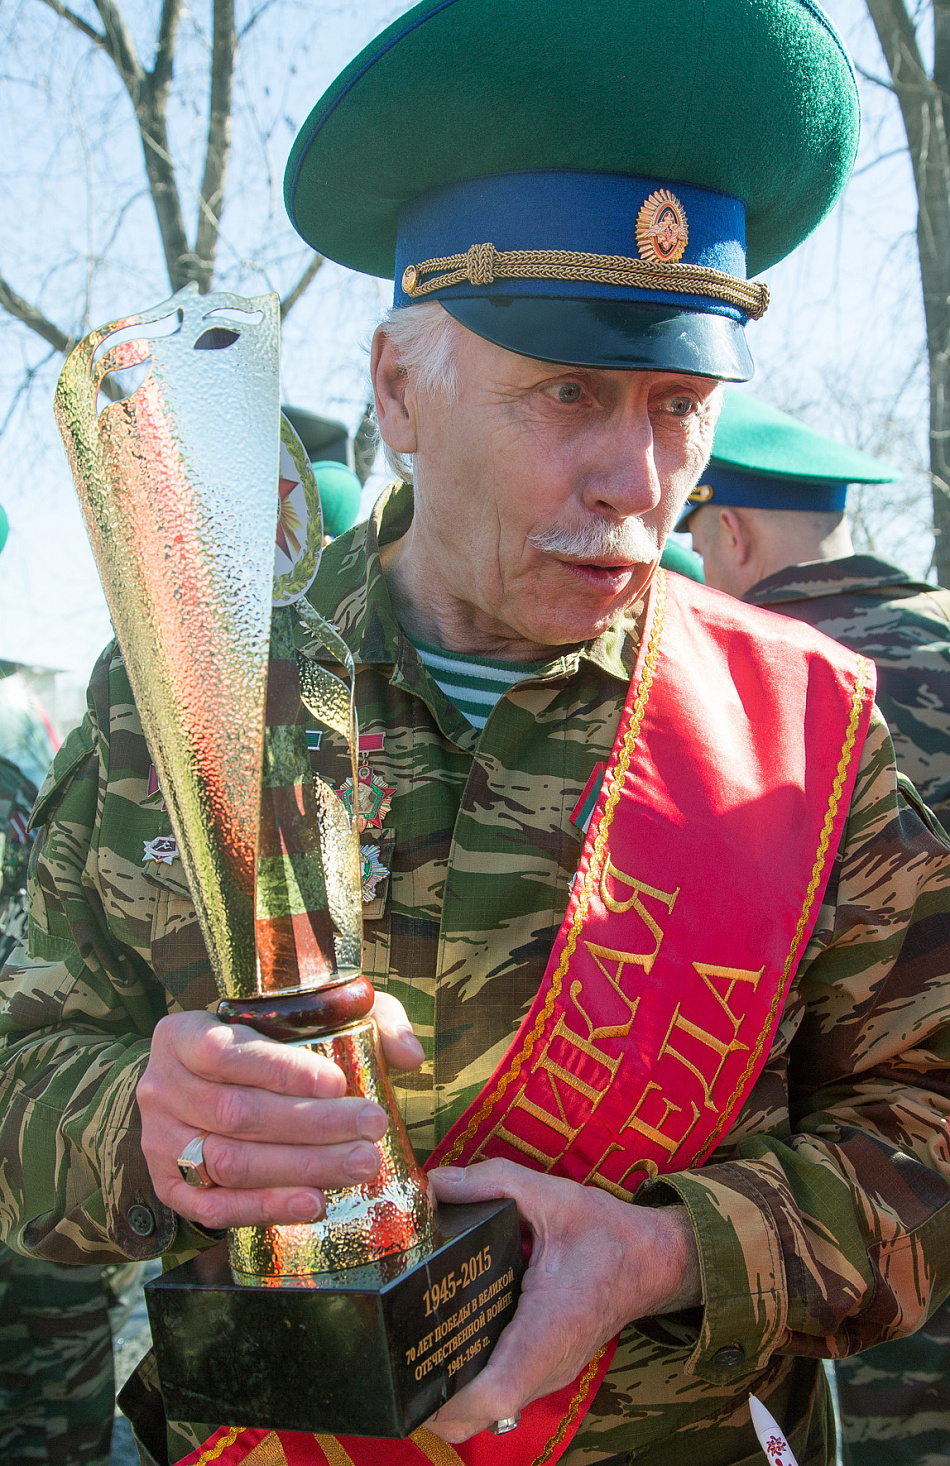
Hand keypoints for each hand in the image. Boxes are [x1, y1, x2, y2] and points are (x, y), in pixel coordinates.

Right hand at [137, 992, 423, 1229]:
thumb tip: (408, 1054)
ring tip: (360, 1164)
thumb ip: (360, 1020)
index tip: (338, 1082)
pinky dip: (267, 1207)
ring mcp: (160, 1142)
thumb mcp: (301, 1016)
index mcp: (182, 1035)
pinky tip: (315, 1202)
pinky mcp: (169, 1187)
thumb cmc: (259, 1046)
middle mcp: (162, 1087)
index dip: (281, 1070)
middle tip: (371, 1127)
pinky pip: (215, 1207)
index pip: (226, 1052)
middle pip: (237, 1113)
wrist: (194, 1089)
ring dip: (300, 1167)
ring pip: (230, 1162)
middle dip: (311, 1125)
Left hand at [426, 1160, 700, 1442]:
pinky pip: (500, 1392)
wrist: (655, 1260)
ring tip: (410, 1348)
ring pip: (488, 1411)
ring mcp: (548, 1372)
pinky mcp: (546, 1367)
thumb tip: (435, 1182)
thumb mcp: (552, 1195)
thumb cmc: (610, 1234)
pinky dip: (469, 1381)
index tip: (412, 1376)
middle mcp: (548, 1364)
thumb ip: (492, 1182)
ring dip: (448, 1394)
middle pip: (479, 1415)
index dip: (450, 1399)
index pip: (498, 1390)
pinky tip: (446, 1340)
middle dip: (430, 1401)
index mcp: (549, 1328)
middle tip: (394, 1355)